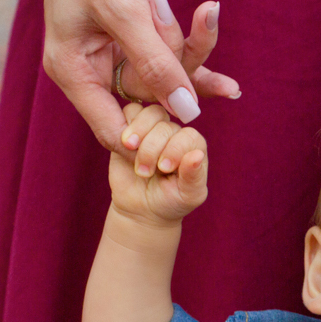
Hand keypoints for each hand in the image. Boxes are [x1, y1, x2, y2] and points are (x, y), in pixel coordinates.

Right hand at [42, 0, 238, 154]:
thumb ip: (157, 66)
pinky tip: (220, 45)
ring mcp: (122, 43)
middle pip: (148, 101)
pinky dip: (200, 44)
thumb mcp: (125, 13)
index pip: (112, 129)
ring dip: (194, 57)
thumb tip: (186, 114)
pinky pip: (177, 50)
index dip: (148, 142)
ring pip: (169, 74)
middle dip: (183, 87)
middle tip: (222, 94)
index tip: (185, 150)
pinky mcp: (146, 24)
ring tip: (214, 36)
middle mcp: (95, 62)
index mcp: (73, 69)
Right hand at [109, 104, 208, 225]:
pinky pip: (129, 113)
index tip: (164, 168)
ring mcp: (153, 130)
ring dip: (139, 134)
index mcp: (194, 147)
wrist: (142, 209)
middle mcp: (175, 134)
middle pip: (165, 126)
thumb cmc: (171, 202)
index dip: (174, 149)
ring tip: (132, 154)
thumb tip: (197, 156)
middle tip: (145, 172)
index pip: (188, 136)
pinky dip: (125, 127)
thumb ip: (194, 176)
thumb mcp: (188, 195)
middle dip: (152, 149)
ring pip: (150, 114)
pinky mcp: (131, 129)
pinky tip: (124, 145)